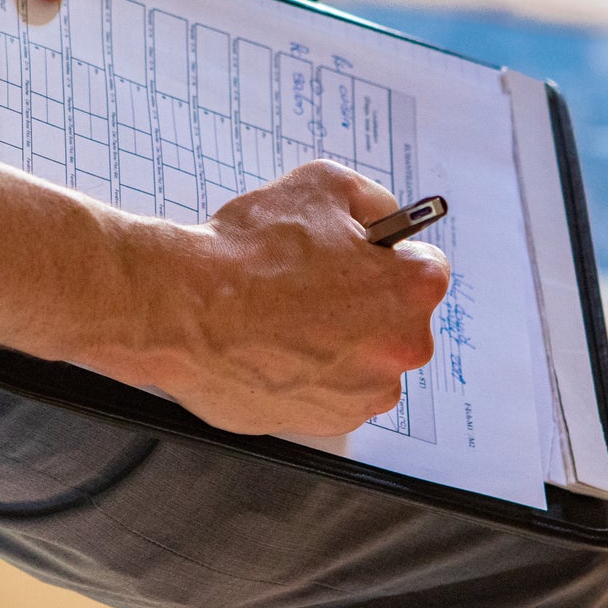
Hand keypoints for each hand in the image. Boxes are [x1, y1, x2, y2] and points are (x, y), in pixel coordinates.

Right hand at [131, 162, 450, 437]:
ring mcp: (364, 392)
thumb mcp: (323, 184)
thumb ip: (373, 200)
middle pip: (395, 317)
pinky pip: (330, 393)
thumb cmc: (248, 252)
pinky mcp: (325, 423)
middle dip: (363, 301)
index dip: (383, 255)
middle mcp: (402, 348)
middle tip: (308, 284)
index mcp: (412, 289)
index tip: (356, 256)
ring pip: (363, 358)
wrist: (184, 309)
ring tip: (283, 318)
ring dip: (337, 342)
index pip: (423, 265)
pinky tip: (274, 348)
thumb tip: (384, 222)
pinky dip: (309, 375)